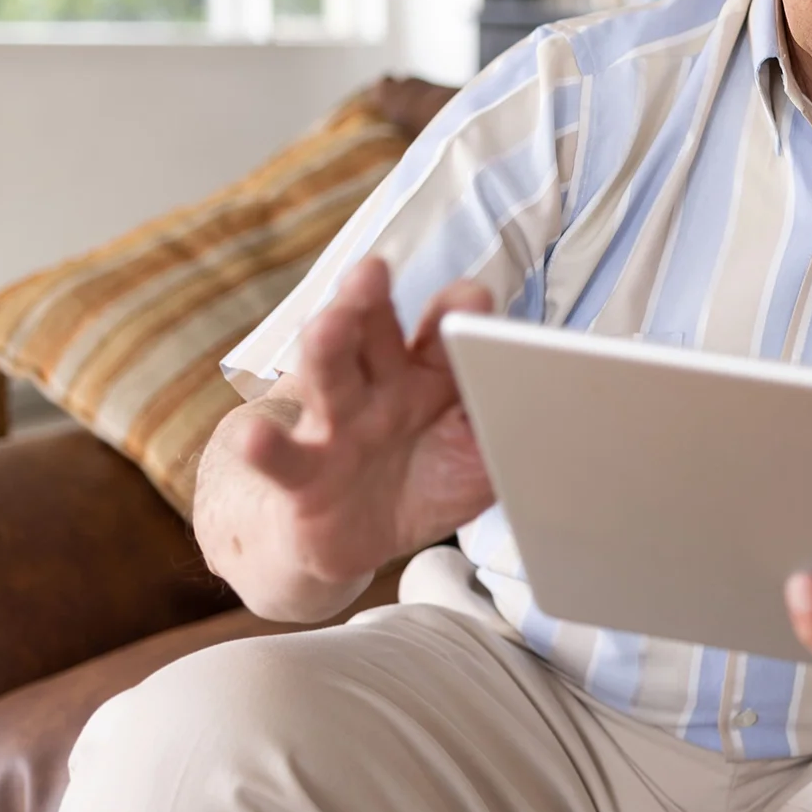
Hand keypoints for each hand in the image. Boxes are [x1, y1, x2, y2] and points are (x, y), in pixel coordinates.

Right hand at [233, 257, 495, 592]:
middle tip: (373, 270)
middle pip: (373, 332)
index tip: (471, 299)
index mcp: (431, 374)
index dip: (457, 310)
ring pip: (329, 375)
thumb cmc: (427, 483)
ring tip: (327, 322)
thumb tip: (555, 405)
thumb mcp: (481, 459)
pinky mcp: (303, 472)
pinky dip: (266, 447)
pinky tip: (255, 435)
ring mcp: (338, 424)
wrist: (360, 540)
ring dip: (326, 345)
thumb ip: (508, 428)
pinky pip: (285, 458)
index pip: (443, 329)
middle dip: (371, 299)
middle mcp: (381, 386)